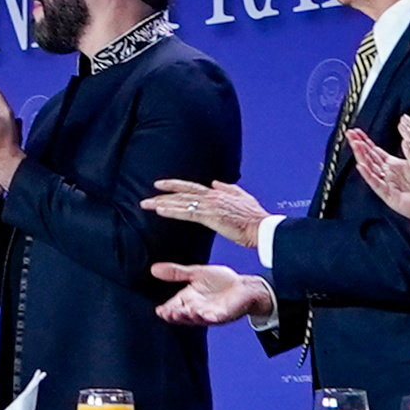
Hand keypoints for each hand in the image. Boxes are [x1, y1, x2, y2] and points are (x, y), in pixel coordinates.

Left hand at [144, 178, 273, 248]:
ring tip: (146, 204)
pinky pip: (186, 212)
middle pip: (182, 192)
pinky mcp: (210, 216)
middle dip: (164, 193)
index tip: (161, 185)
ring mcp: (210, 205)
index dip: (176, 185)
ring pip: (181, 202)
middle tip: (148, 194)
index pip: (192, 187)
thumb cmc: (255, 217)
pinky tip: (160, 211)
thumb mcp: (242, 197)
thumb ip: (228, 188)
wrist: (262, 227)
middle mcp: (212, 195)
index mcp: (218, 193)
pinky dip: (172, 211)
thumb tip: (215, 183)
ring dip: (162, 203)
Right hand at [154, 262, 277, 327]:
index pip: (173, 307)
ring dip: (189, 316)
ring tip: (182, 313)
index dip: (167, 310)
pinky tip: (205, 315)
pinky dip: (210, 317)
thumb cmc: (220, 282)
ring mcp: (209, 314)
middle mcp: (196, 309)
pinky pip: (215, 317)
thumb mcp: (196, 273)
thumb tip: (153, 269)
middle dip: (175, 315)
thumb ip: (176, 273)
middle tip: (168, 313)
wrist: (244, 287)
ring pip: (196, 318)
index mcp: (188, 299)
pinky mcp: (223, 315)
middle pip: (183, 315)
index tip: (159, 310)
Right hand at [339, 125, 409, 232]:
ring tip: (355, 145)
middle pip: (369, 158)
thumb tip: (406, 135)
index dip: (365, 141)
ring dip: (361, 156)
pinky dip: (368, 175)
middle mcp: (387, 175)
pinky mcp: (389, 196)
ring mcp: (386, 185)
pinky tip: (361, 167)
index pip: (374, 151)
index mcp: (392, 166)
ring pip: (370, 169)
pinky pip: (376, 184)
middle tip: (350, 134)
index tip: (356, 132)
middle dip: (359, 145)